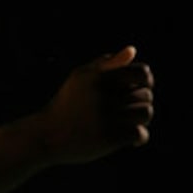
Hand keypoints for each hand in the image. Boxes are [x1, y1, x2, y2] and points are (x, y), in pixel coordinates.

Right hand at [36, 47, 153, 162]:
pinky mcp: (109, 137)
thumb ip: (106, 64)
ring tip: (129, 124)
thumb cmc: (66, 105)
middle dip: (139, 103)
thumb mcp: (80, 78)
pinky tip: (130, 141)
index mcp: (100, 77)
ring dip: (140, 120)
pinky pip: (140, 134)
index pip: (142, 73)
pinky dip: (139, 138)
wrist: (45, 136)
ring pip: (146, 113)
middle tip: (126, 113)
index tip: (139, 89)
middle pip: (146, 95)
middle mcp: (104, 95)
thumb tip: (132, 51)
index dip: (146, 81)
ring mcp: (107, 117)